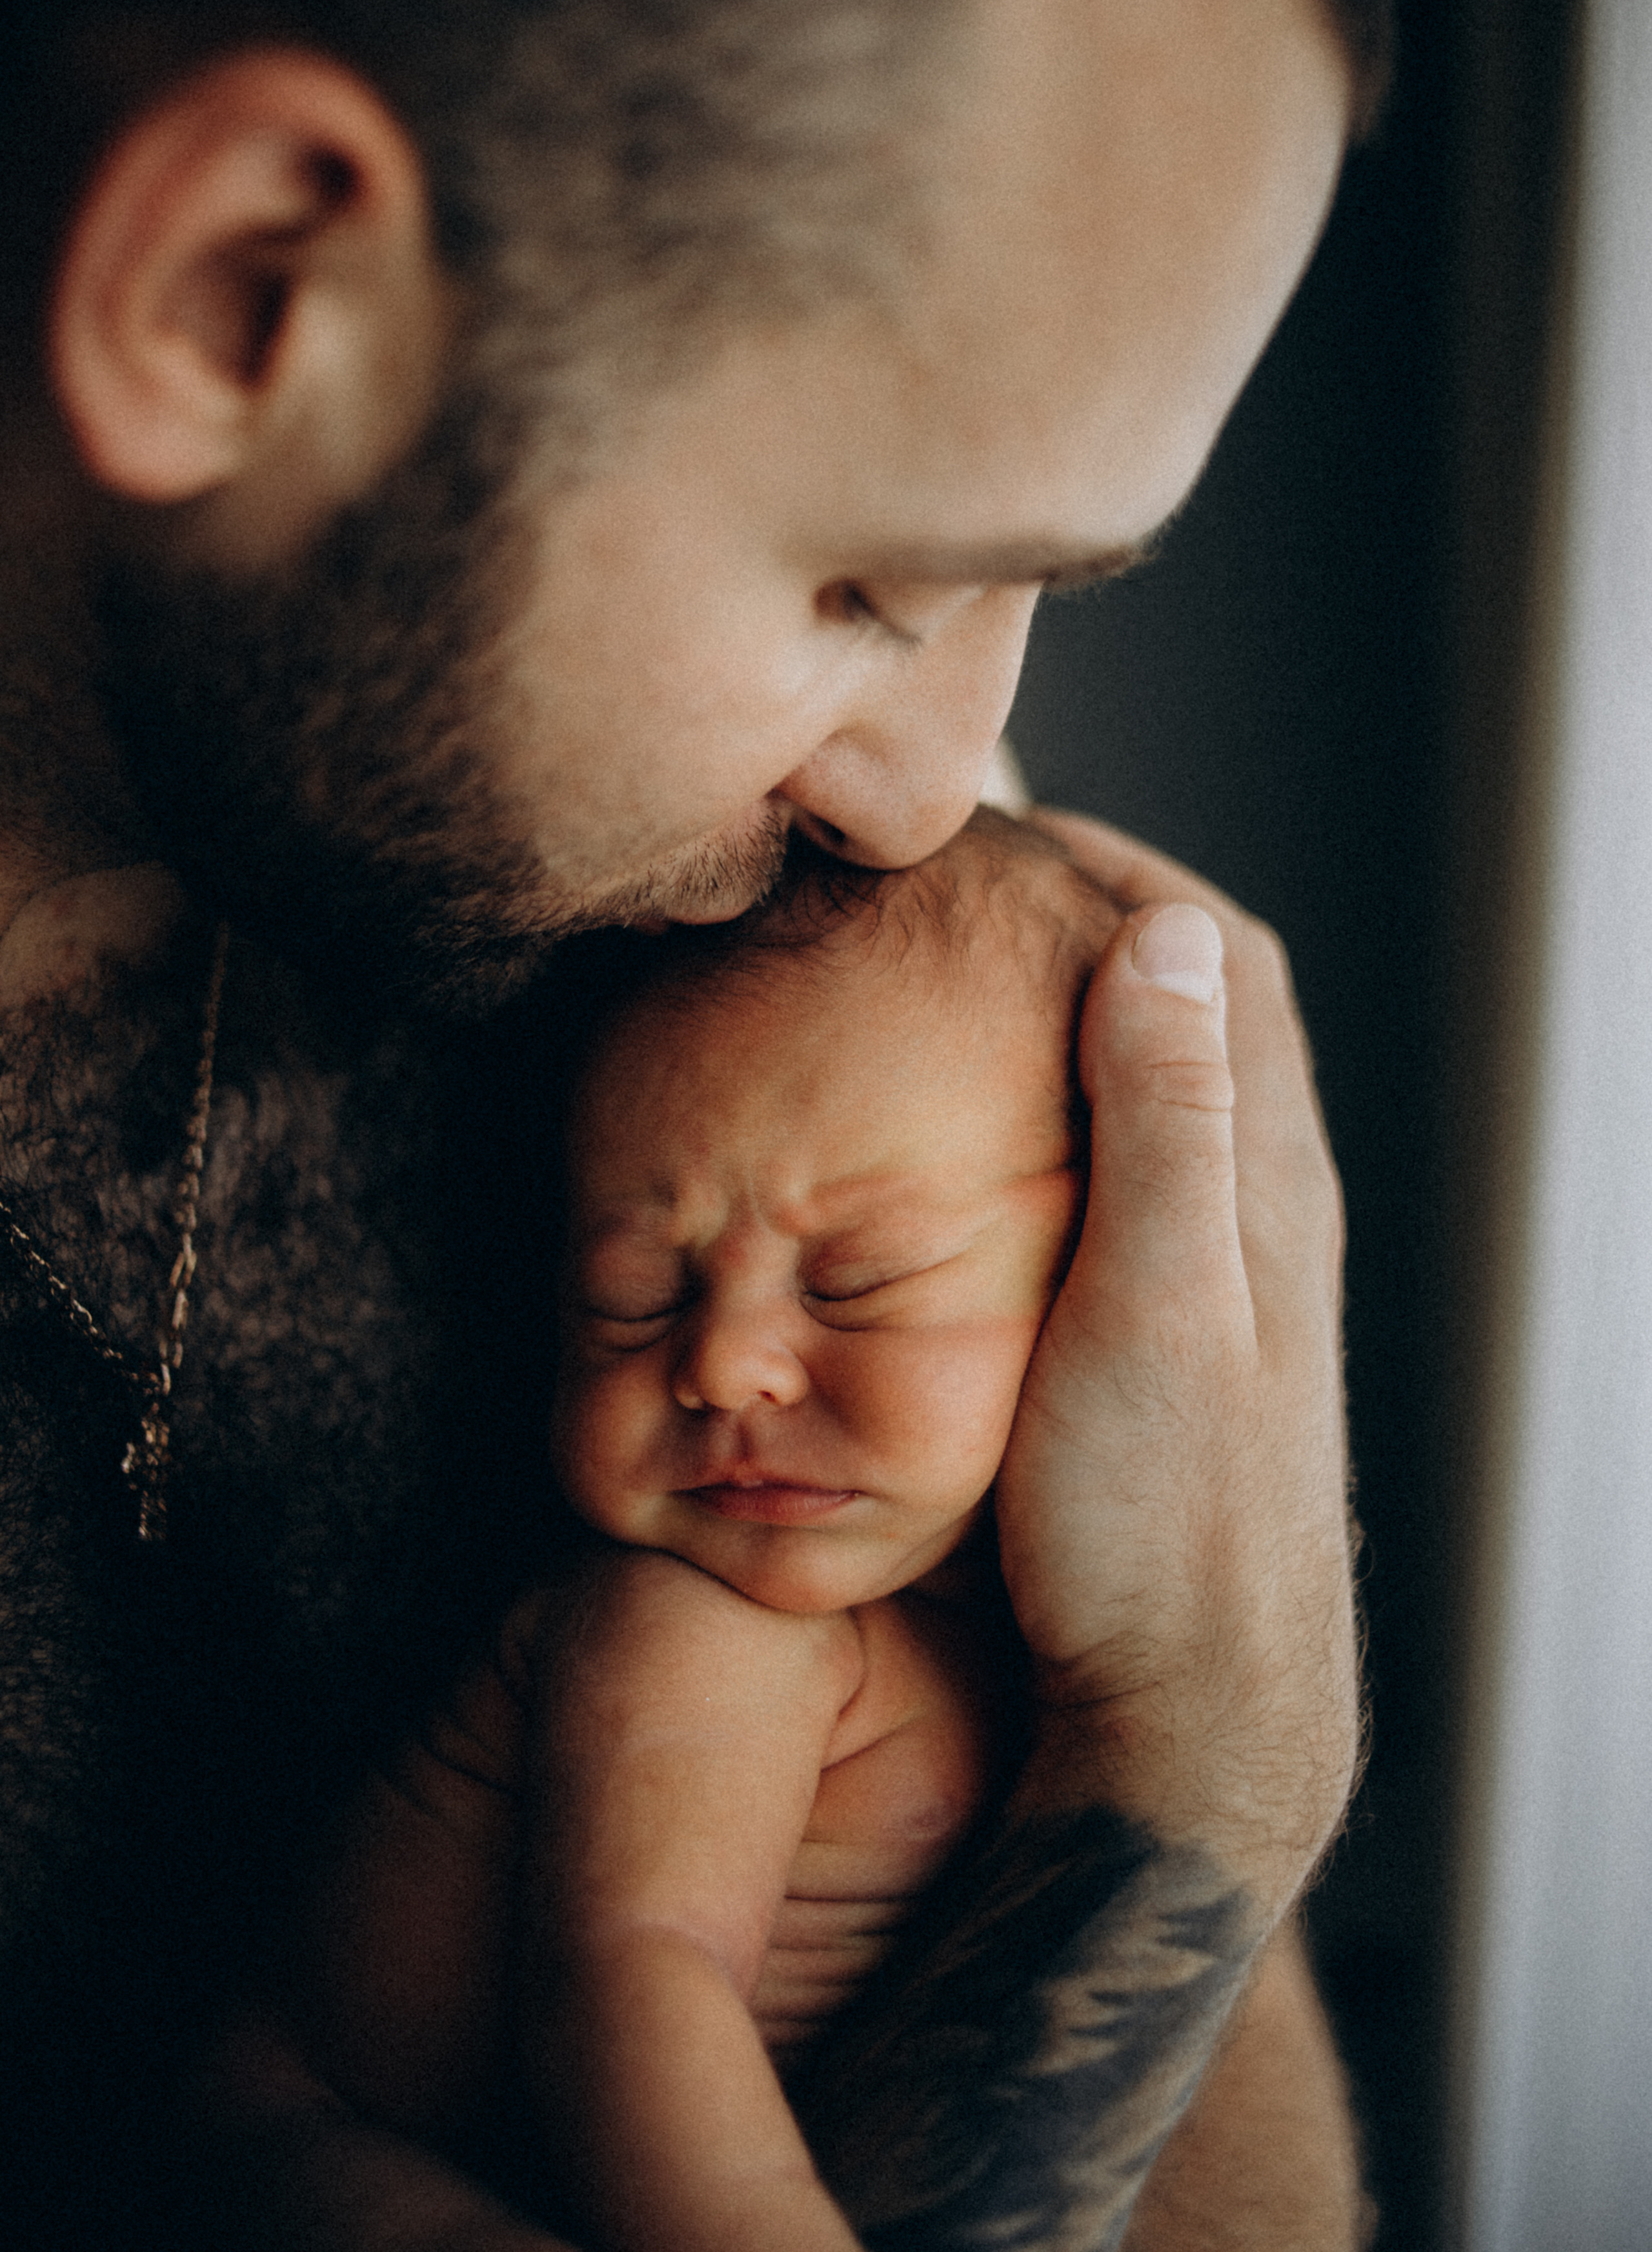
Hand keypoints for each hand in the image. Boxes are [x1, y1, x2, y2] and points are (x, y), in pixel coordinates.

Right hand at [995, 813, 1357, 1916]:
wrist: (1195, 1712)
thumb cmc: (1165, 1527)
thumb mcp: (1154, 1307)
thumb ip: (1166, 1122)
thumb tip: (1166, 935)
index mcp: (1262, 1185)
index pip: (1224, 966)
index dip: (1130, 877)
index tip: (1023, 834)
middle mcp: (1262, 1215)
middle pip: (1204, 1012)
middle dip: (1102, 925)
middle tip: (982, 889)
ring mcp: (1228, 1279)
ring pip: (1172, 1093)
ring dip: (1092, 1016)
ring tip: (980, 984)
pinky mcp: (1184, 1339)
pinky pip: (1144, 1174)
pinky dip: (1079, 1112)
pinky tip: (997, 1143)